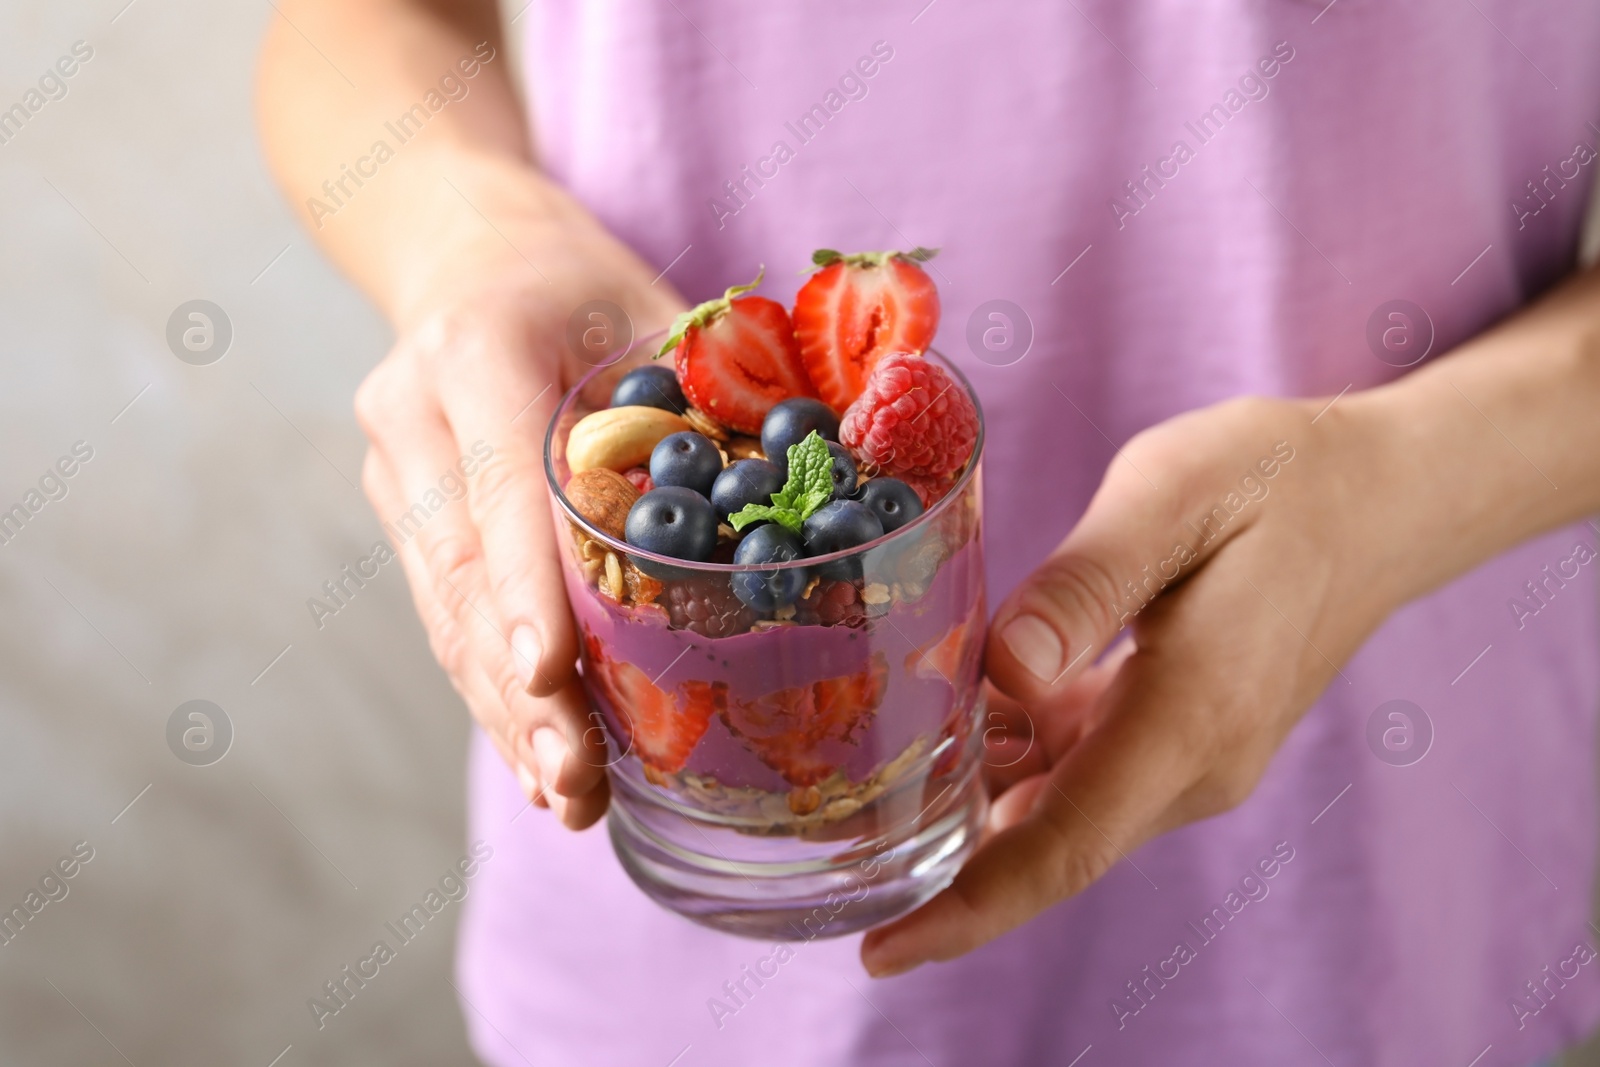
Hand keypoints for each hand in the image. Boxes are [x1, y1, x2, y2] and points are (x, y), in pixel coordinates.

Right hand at [354, 208, 682, 827]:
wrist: (467, 255)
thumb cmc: (579, 281)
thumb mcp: (651, 307)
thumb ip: (711, 395)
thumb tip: (824, 493)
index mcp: (476, 349)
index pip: (497, 481)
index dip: (521, 584)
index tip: (549, 676)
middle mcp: (413, 417)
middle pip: (460, 573)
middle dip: (518, 689)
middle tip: (576, 779)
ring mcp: (396, 472)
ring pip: (444, 614)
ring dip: (505, 713)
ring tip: (567, 795)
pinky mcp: (405, 515)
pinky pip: (446, 617)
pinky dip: (496, 689)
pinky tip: (539, 755)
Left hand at [862, 393, 1419, 973]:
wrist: (1378, 499)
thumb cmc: (1276, 482)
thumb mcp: (1172, 496)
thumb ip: (1084, 586)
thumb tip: (1002, 669)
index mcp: (1189, 717)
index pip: (1064, 847)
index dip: (967, 907)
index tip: (882, 952)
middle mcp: (1191, 763)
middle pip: (1047, 844)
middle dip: (938, 862)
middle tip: (829, 842)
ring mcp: (1189, 757)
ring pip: (1057, 808)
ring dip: (967, 801)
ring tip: (863, 775)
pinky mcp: (1178, 732)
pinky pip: (1080, 769)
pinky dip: (1009, 757)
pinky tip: (952, 710)